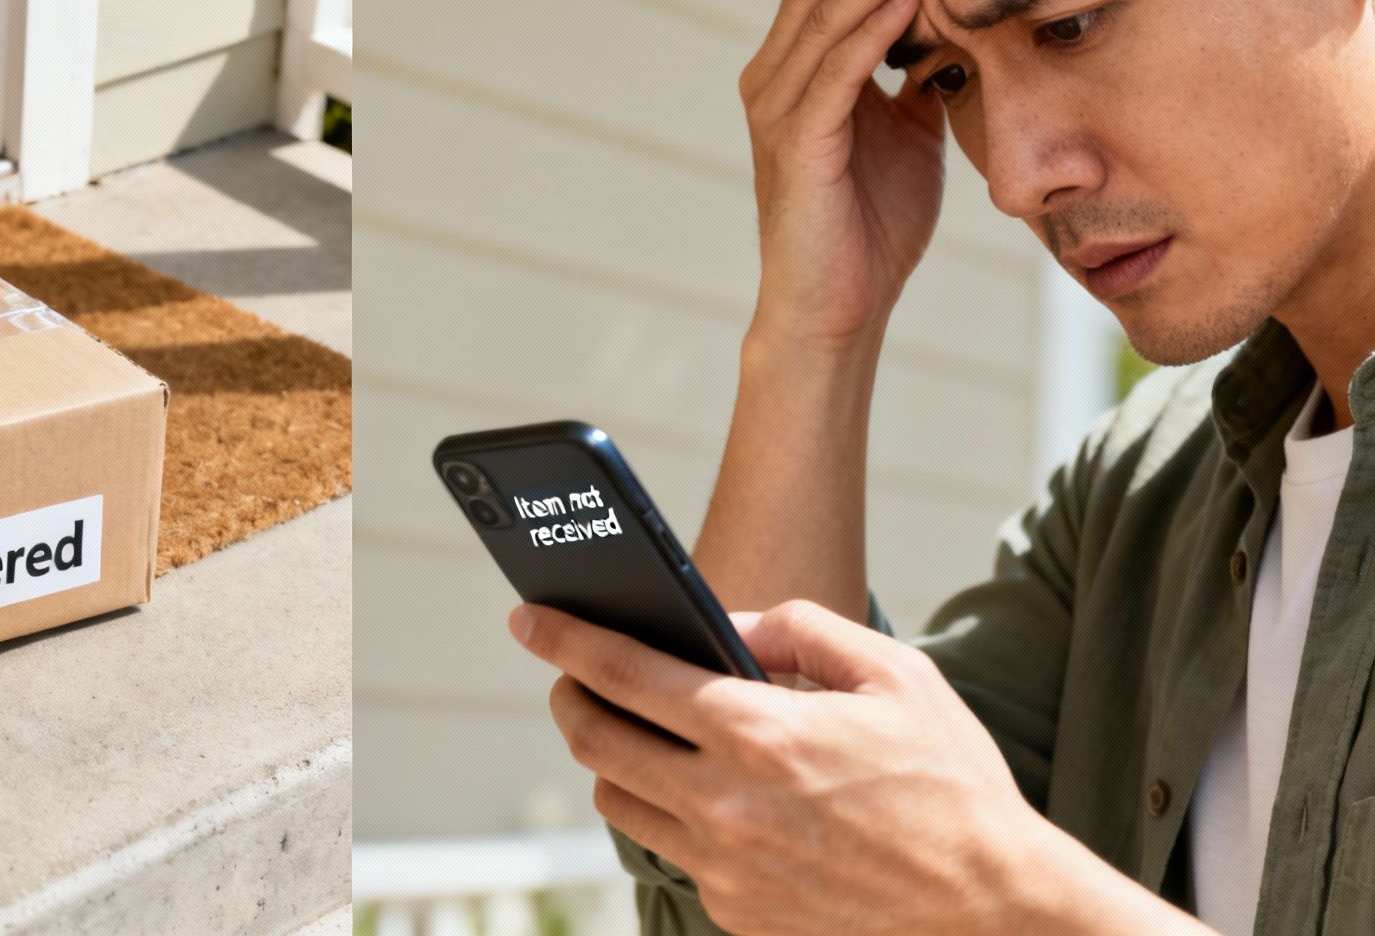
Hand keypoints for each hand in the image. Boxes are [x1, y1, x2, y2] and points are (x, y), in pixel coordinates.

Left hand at [508, 601, 1205, 935]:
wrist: (996, 912)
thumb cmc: (953, 786)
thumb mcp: (893, 675)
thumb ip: (797, 630)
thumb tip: (722, 621)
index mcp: (759, 733)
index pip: (622, 672)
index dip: (563, 636)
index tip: (526, 615)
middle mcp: (726, 805)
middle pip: (594, 740)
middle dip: (570, 696)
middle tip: (575, 674)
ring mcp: (725, 868)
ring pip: (618, 800)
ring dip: (613, 758)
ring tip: (641, 730)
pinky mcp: (735, 912)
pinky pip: (671, 850)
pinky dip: (670, 812)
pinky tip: (706, 790)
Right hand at [740, 0, 946, 353]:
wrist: (839, 306)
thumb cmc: (871, 226)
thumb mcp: (907, 133)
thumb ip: (915, 79)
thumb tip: (955, 29)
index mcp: (793, 74)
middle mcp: (772, 83)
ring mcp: (778, 113)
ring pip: (825, 20)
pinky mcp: (796, 146)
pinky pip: (834, 73)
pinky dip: (869, 30)